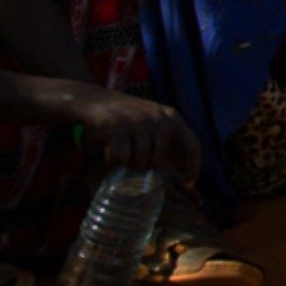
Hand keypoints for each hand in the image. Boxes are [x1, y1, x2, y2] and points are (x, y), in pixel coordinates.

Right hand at [68, 86, 200, 183]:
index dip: (193, 167)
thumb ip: (167, 141)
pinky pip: (120, 158)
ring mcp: (136, 122)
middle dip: (145, 166)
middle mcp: (157, 118)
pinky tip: (108, 149)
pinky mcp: (115, 128)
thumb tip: (183, 170)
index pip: (191, 144)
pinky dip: (112, 160)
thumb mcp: (153, 123)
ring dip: (128, 164)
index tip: (188, 185)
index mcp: (171, 117)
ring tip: (121, 152)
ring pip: (139, 161)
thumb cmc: (126, 120)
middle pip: (158, 160)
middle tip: (132, 160)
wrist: (93, 100)